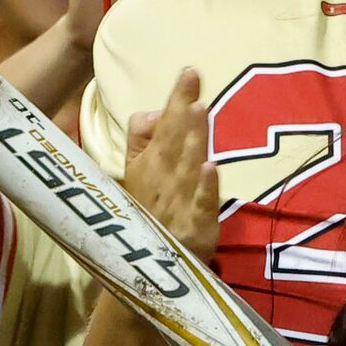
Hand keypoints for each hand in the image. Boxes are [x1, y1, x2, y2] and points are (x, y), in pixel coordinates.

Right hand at [124, 68, 221, 260]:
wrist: (146, 273)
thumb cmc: (146, 217)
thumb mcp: (135, 177)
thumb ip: (142, 141)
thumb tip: (153, 112)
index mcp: (147, 166)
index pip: (161, 127)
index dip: (175, 101)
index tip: (189, 72)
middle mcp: (161, 180)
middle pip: (173, 142)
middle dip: (182, 111)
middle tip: (192, 81)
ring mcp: (178, 205)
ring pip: (186, 167)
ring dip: (192, 139)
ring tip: (199, 110)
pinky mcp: (196, 229)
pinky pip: (200, 207)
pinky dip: (204, 188)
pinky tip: (211, 167)